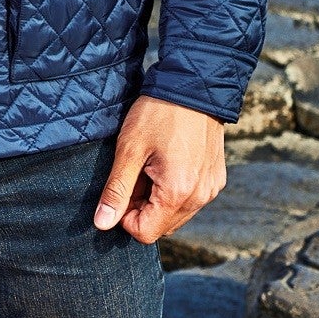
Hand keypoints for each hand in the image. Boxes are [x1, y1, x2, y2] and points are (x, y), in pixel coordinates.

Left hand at [92, 96, 225, 244]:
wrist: (195, 84)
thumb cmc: (159, 113)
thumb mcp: (129, 149)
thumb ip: (116, 190)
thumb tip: (102, 224)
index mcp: (178, 193)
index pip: (145, 233)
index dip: (125, 216)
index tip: (122, 187)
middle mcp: (200, 197)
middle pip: (162, 226)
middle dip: (142, 207)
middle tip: (136, 172)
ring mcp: (211, 188)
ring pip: (176, 214)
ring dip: (158, 199)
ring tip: (152, 165)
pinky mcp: (216, 178)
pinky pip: (191, 199)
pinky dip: (176, 190)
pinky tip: (169, 161)